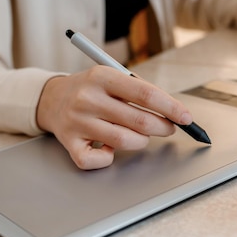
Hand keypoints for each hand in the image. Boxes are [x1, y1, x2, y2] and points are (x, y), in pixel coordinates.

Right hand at [36, 65, 192, 169]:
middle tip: (168, 128)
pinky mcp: (69, 142)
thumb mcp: (111, 78)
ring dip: (140, 142)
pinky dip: (109, 158)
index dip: (170, 107)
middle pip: (138, 120)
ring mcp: (77, 122)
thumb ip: (139, 92)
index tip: (186, 118)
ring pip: (123, 141)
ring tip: (140, 136)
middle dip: (162, 127)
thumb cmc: (90, 90)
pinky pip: (98, 160)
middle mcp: (88, 98)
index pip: (145, 94)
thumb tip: (173, 112)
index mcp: (102, 77)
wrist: (51, 99)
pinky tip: (109, 148)